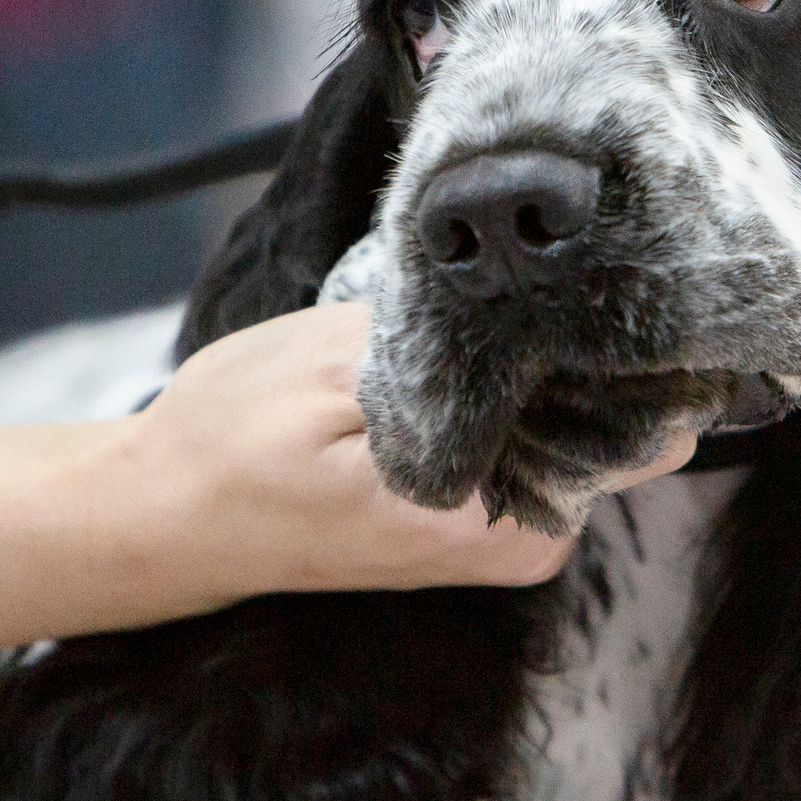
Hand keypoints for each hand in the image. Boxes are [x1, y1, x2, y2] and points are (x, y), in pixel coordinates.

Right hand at [119, 304, 696, 606]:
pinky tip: (481, 340)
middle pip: (618, 424)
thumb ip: (449, 346)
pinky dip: (522, 386)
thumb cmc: (232, 441)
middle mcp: (521, 542)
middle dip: (593, 341)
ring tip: (503, 292)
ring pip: (578, 424)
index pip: (633, 430)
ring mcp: (507, 536)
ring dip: (552, 359)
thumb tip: (549, 300)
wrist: (164, 515)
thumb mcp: (330, 363)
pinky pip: (540, 438)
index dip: (636, 342)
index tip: (624, 268)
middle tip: (555, 258)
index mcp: (496, 515)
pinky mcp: (485, 516)